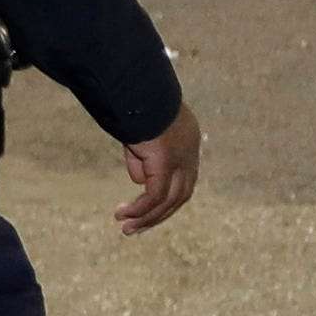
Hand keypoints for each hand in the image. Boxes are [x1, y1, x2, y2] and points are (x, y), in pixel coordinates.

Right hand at [116, 105, 202, 234]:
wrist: (135, 86)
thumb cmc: (133, 103)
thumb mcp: (138, 134)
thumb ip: (141, 158)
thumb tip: (139, 182)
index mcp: (188, 140)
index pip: (184, 178)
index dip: (168, 197)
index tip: (149, 211)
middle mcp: (190, 152)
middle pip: (181, 194)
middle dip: (159, 214)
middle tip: (137, 228)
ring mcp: (181, 158)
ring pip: (169, 200)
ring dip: (148, 217)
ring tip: (126, 229)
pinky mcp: (165, 162)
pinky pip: (155, 195)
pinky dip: (141, 209)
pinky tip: (125, 215)